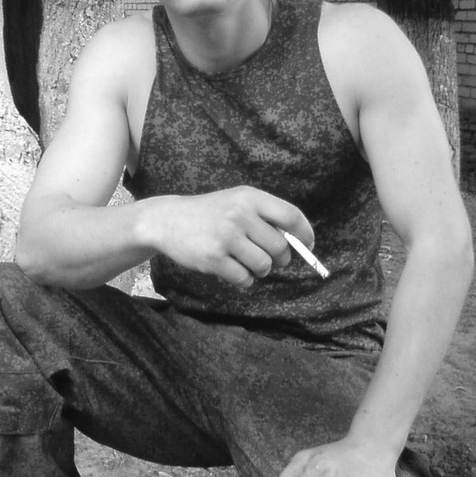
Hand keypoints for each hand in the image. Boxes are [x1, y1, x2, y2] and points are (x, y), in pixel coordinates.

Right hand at [153, 186, 313, 287]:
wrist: (168, 220)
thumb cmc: (210, 213)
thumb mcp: (237, 201)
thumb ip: (265, 215)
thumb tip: (299, 241)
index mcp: (249, 197)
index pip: (291, 215)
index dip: (305, 234)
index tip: (307, 245)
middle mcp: (240, 214)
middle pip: (280, 246)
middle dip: (280, 259)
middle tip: (270, 259)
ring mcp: (226, 237)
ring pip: (264, 265)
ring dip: (260, 270)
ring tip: (247, 262)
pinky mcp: (213, 258)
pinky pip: (244, 278)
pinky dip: (243, 279)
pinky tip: (231, 269)